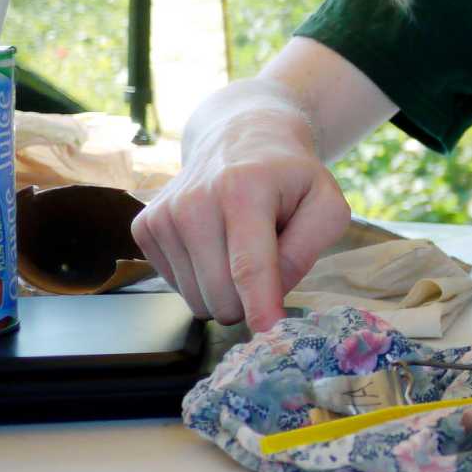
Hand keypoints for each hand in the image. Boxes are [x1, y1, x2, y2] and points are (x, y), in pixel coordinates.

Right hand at [131, 108, 350, 329]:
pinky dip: (203, 277)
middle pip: (222, 294)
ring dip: (227, 287)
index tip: (269, 334)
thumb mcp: (326, 203)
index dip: (260, 306)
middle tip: (268, 258)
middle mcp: (194, 201)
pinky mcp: (144, 228)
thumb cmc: (290, 177)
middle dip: (251, 298)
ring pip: (198, 299)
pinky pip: (179, 288)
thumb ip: (309, 248)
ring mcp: (163, 215)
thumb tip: (272, 291)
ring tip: (240, 243)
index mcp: (244, 190)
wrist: (240, 137)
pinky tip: (215, 242)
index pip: (249, 264)